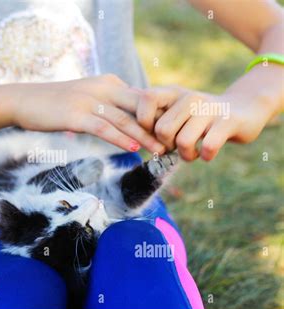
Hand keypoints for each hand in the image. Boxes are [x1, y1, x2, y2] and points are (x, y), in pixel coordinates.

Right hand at [10, 75, 165, 153]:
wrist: (25, 100)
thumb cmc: (56, 103)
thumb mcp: (86, 98)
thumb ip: (107, 105)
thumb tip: (125, 122)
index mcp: (108, 83)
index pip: (140, 98)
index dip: (158, 115)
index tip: (172, 132)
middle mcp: (102, 88)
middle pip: (139, 107)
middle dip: (158, 126)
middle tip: (175, 142)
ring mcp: (89, 101)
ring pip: (124, 119)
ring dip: (145, 136)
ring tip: (161, 150)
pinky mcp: (76, 115)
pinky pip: (104, 128)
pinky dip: (121, 138)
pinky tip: (134, 147)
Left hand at [136, 86, 270, 160]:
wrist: (244, 109)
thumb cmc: (200, 116)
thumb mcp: (176, 109)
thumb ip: (153, 111)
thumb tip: (124, 106)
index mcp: (173, 93)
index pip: (147, 99)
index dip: (143, 121)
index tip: (152, 134)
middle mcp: (190, 98)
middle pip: (162, 130)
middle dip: (166, 146)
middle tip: (175, 148)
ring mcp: (209, 109)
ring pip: (183, 142)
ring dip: (186, 155)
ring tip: (192, 153)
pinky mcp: (228, 122)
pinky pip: (207, 146)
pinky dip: (205, 155)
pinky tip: (207, 154)